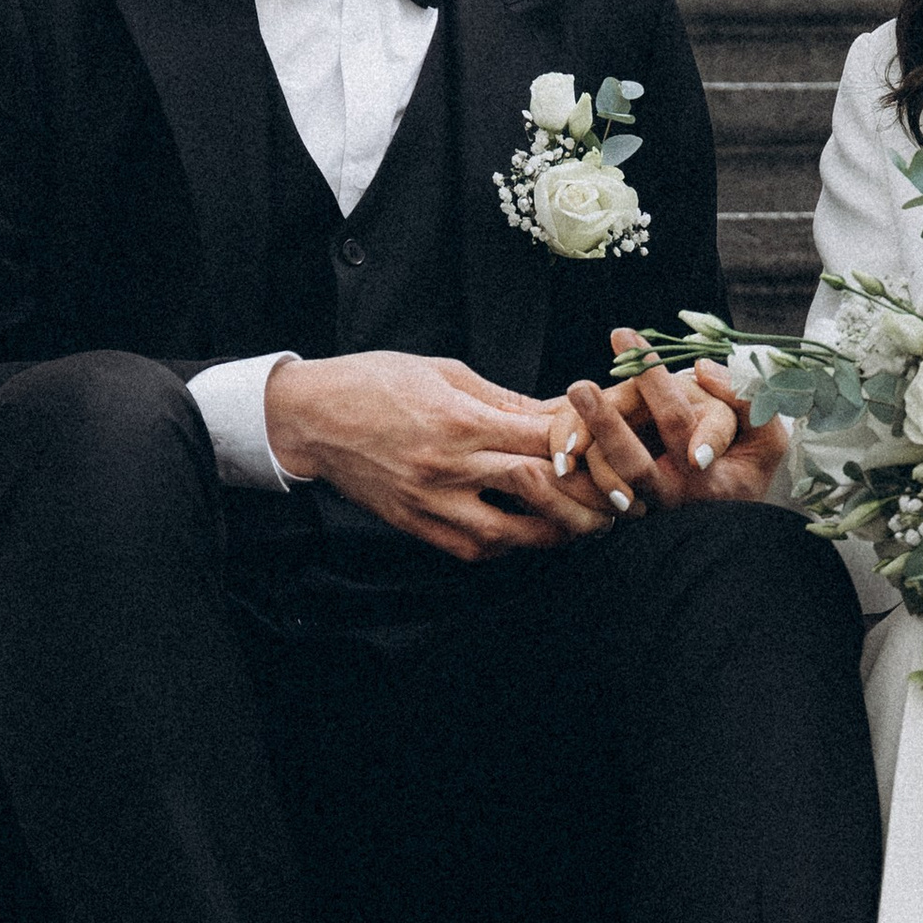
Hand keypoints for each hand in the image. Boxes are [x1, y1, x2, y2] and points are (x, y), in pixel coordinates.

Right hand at [265, 351, 615, 559]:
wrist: (310, 418)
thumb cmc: (376, 383)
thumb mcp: (445, 373)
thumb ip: (504, 400)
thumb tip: (559, 411)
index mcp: (459, 420)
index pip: (541, 438)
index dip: (584, 444)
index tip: (607, 445)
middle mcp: (448, 466)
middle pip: (537, 488)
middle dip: (583, 496)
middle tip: (612, 498)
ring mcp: (430, 502)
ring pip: (510, 534)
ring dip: (553, 533)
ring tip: (582, 525)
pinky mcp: (415, 526)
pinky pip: (473, 549)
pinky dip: (509, 546)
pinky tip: (528, 534)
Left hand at [548, 337, 787, 512]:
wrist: (731, 502)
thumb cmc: (750, 459)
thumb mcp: (767, 435)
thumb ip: (745, 400)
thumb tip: (703, 370)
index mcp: (709, 477)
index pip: (678, 424)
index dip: (655, 382)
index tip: (625, 335)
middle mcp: (673, 494)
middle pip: (634, 464)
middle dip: (606, 423)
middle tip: (580, 385)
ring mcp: (645, 504)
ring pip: (607, 475)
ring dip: (585, 437)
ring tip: (573, 395)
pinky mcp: (623, 504)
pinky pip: (595, 482)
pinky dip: (580, 452)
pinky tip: (567, 419)